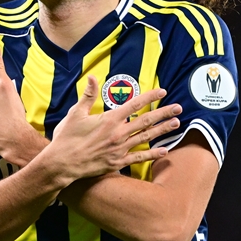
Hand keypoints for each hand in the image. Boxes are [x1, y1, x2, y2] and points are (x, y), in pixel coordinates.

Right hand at [44, 77, 180, 180]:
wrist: (61, 164)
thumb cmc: (66, 138)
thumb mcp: (75, 113)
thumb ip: (88, 95)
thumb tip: (93, 77)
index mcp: (109, 119)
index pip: (134, 104)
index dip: (150, 97)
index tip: (162, 92)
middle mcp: (118, 133)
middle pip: (146, 120)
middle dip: (164, 113)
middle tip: (178, 108)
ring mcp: (119, 149)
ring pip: (146, 137)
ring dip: (162, 130)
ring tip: (176, 124)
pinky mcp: (117, 162)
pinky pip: (139, 157)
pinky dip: (153, 154)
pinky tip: (165, 151)